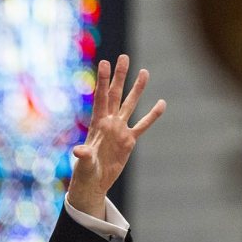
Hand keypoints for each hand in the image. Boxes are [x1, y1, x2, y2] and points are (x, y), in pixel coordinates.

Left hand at [69, 54, 166, 218]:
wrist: (94, 184)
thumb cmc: (85, 173)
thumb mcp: (84, 164)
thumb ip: (83, 155)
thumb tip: (79, 151)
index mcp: (96, 125)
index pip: (100, 98)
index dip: (102, 81)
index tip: (104, 62)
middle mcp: (109, 123)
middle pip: (115, 95)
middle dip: (119, 76)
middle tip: (123, 57)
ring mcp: (119, 130)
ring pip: (130, 105)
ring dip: (137, 89)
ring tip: (144, 71)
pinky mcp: (129, 141)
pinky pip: (143, 125)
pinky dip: (152, 115)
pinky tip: (162, 103)